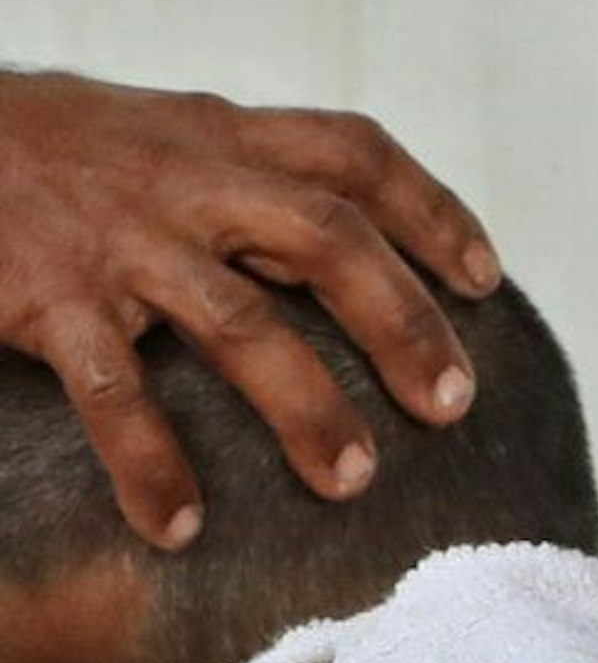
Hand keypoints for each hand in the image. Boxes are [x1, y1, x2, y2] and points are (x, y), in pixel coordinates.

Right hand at [0, 69, 502, 546]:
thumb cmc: (52, 151)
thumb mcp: (159, 136)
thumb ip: (250, 178)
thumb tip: (356, 250)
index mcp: (218, 137)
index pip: (351, 152)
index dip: (431, 209)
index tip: (487, 279)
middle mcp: (183, 180)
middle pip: (325, 235)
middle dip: (401, 322)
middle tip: (455, 406)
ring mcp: (117, 238)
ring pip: (239, 321)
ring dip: (306, 407)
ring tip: (354, 481)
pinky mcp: (45, 294)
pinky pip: (110, 389)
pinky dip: (149, 460)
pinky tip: (178, 525)